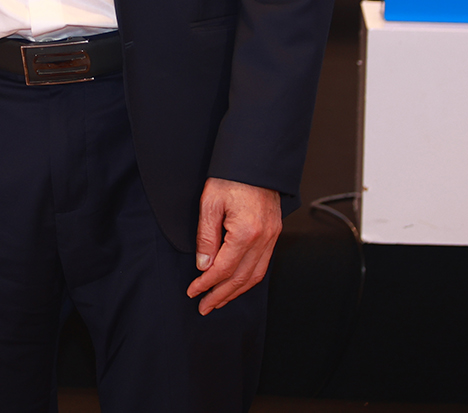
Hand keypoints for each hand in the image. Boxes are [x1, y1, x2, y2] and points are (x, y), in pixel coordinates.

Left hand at [185, 177, 280, 314]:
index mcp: (246, 232)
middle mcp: (263, 239)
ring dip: (235, 292)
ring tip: (218, 301)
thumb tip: (203, 266)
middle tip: (204, 306)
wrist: (255, 160)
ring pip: (255, 276)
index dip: (207, 284)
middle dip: (221, 295)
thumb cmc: (231, 177)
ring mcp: (272, 237)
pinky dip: (249, 279)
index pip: (224, 269)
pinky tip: (237, 284)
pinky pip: (263, 264)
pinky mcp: (274, 233)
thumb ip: (206, 237)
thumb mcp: (210, 203)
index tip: (193, 291)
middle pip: (241, 278)